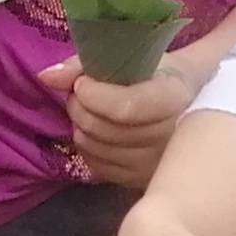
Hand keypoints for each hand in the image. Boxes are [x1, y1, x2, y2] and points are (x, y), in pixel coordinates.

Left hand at [37, 57, 196, 190]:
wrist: (189, 104)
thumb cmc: (158, 74)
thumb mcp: (131, 55)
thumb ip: (87, 61)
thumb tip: (46, 76)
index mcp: (175, 97)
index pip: (125, 108)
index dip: (94, 95)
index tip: (84, 82)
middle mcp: (170, 137)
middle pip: (103, 128)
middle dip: (80, 105)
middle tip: (82, 89)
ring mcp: (155, 164)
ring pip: (94, 146)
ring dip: (81, 123)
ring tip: (90, 107)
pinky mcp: (140, 179)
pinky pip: (94, 163)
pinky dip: (87, 143)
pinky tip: (97, 128)